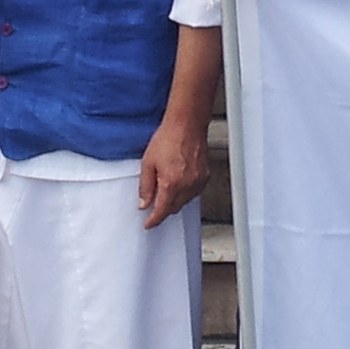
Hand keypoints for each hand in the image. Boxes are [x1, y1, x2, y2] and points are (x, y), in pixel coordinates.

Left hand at [139, 114, 208, 228]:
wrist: (187, 125)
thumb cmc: (168, 138)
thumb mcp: (148, 163)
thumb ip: (146, 186)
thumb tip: (144, 202)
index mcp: (171, 184)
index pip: (162, 211)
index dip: (154, 220)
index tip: (149, 223)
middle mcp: (187, 186)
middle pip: (174, 208)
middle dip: (163, 208)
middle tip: (154, 199)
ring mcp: (198, 182)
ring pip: (185, 201)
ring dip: (175, 199)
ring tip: (167, 182)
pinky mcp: (205, 176)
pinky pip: (194, 192)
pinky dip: (185, 191)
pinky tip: (179, 180)